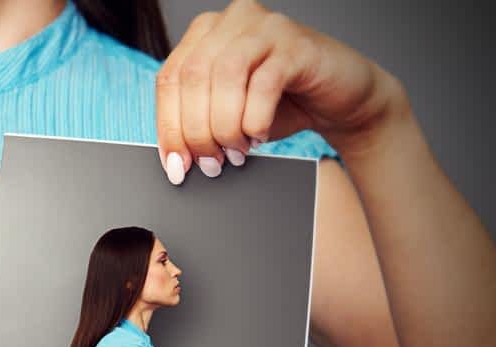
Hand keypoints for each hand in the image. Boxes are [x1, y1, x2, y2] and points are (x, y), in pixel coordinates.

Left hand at [155, 0, 406, 183]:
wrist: (339, 99)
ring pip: (224, 76)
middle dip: (196, 131)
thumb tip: (174, 160)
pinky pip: (263, 83)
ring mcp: (265, 27)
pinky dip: (255, 118)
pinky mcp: (297, 44)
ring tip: (236, 152)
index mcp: (204, 34)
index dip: (168, 126)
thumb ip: (197, 124)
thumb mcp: (227, 116)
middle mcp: (231, 21)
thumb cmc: (279, 107)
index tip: (175, 165)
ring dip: (224, 125)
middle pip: (192, 77)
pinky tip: (260, 135)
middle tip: (210, 164)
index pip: (169, 79)